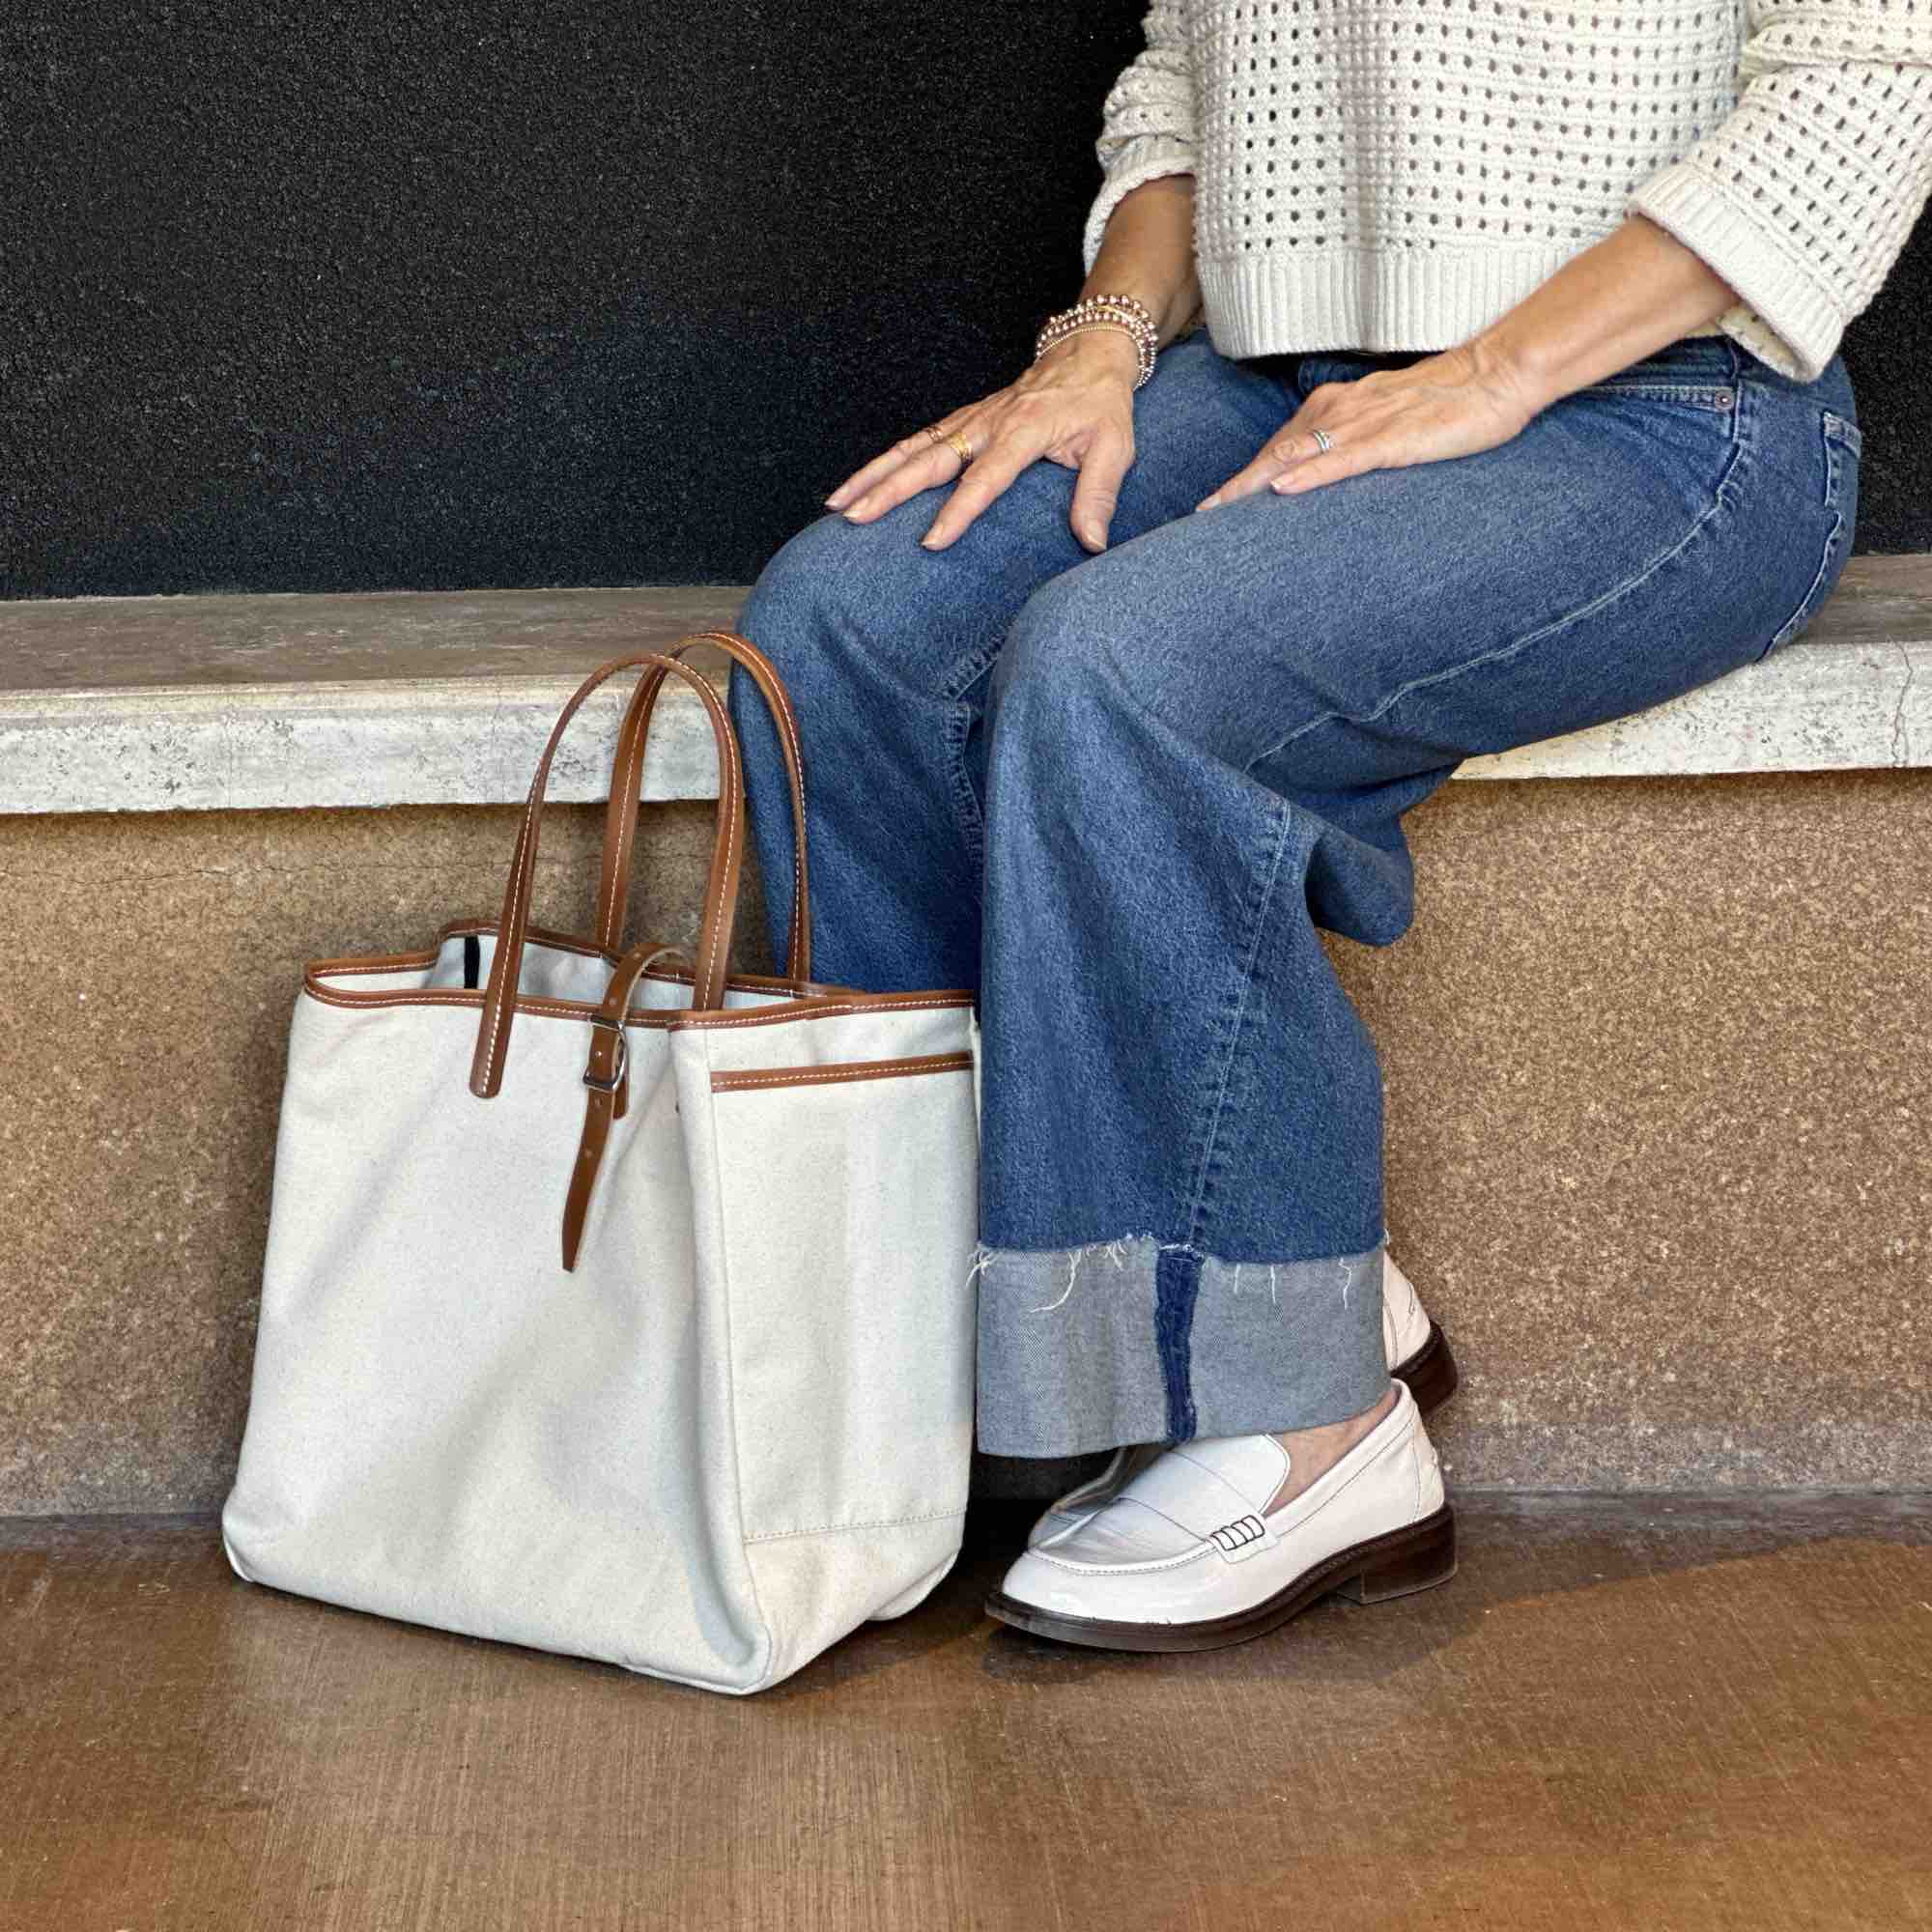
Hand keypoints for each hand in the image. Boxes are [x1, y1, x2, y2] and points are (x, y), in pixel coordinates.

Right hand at [825, 329, 1141, 552]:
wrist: (1088, 351)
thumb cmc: (1101, 404)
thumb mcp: (1115, 447)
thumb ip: (1099, 494)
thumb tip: (1092, 543)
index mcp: (1024, 431)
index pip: (986, 477)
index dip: (958, 510)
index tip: (932, 541)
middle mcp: (988, 423)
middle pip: (930, 460)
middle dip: (890, 491)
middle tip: (857, 520)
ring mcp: (969, 420)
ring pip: (912, 448)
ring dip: (872, 476)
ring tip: (837, 507)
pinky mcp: (960, 421)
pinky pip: (915, 443)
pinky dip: (882, 464)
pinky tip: (856, 486)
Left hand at [1195, 340, 1543, 509]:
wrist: (1496, 375)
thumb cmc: (1446, 403)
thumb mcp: (1387, 423)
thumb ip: (1352, 444)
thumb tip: (1324, 474)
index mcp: (1335, 408)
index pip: (1278, 449)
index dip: (1243, 480)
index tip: (1211, 509)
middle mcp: (1340, 411)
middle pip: (1275, 455)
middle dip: (1235, 489)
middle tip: (1199, 519)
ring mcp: (1365, 423)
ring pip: (1298, 456)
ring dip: (1256, 486)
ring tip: (1220, 514)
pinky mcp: (1393, 438)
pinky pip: (1343, 459)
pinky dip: (1311, 475)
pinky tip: (1283, 491)